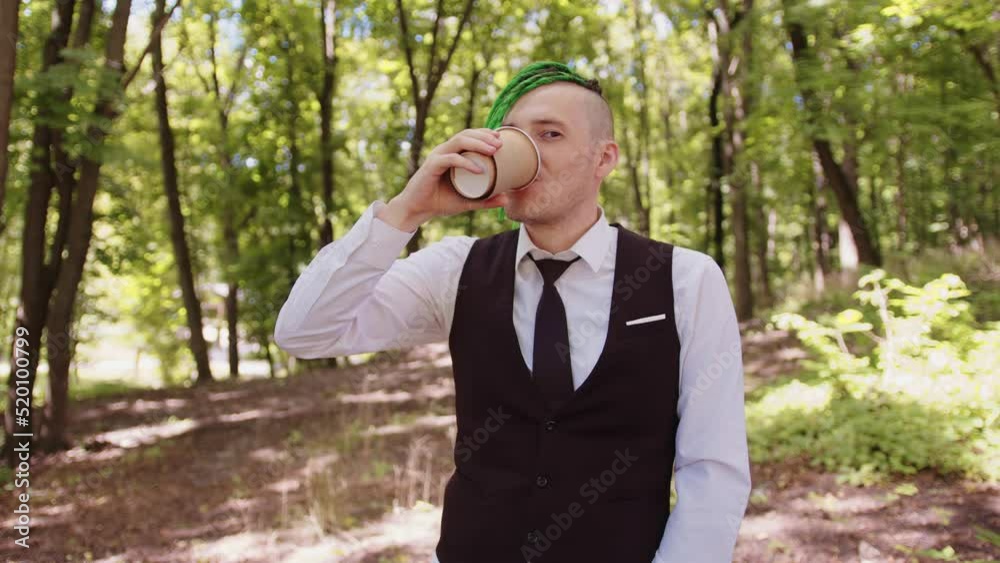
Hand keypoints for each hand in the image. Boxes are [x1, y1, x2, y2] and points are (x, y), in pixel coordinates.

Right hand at [382, 128, 507, 230]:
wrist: (417, 210)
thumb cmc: (440, 202)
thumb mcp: (468, 201)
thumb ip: (486, 200)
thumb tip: (507, 200)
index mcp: (451, 154)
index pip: (469, 136)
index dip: (484, 133)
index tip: (500, 138)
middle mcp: (444, 151)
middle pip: (466, 134)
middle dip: (484, 136)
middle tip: (500, 144)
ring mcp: (437, 157)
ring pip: (459, 141)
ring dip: (478, 144)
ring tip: (493, 151)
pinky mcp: (432, 166)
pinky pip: (451, 159)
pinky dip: (466, 162)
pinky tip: (479, 169)